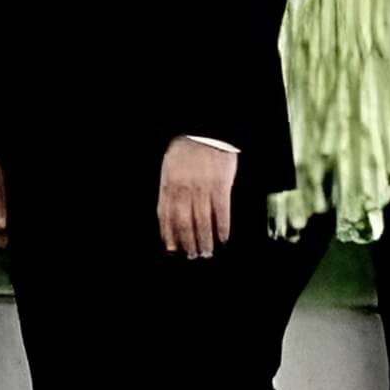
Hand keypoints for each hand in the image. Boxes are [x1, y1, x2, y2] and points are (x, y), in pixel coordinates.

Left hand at [158, 137, 236, 257]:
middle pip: (184, 222)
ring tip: (207, 252)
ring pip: (202, 220)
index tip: (172, 249)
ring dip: (205, 239)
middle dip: (187, 242)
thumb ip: (169, 190)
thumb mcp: (169, 168)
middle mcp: (184, 188)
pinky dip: (223, 226)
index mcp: (168, 184)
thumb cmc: (187, 151)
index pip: (166, 215)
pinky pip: (221, 210)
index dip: (168, 233)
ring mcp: (202, 187)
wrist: (206, 133)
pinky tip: (223, 238)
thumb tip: (168, 217)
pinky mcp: (220, 184)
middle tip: (193, 256)